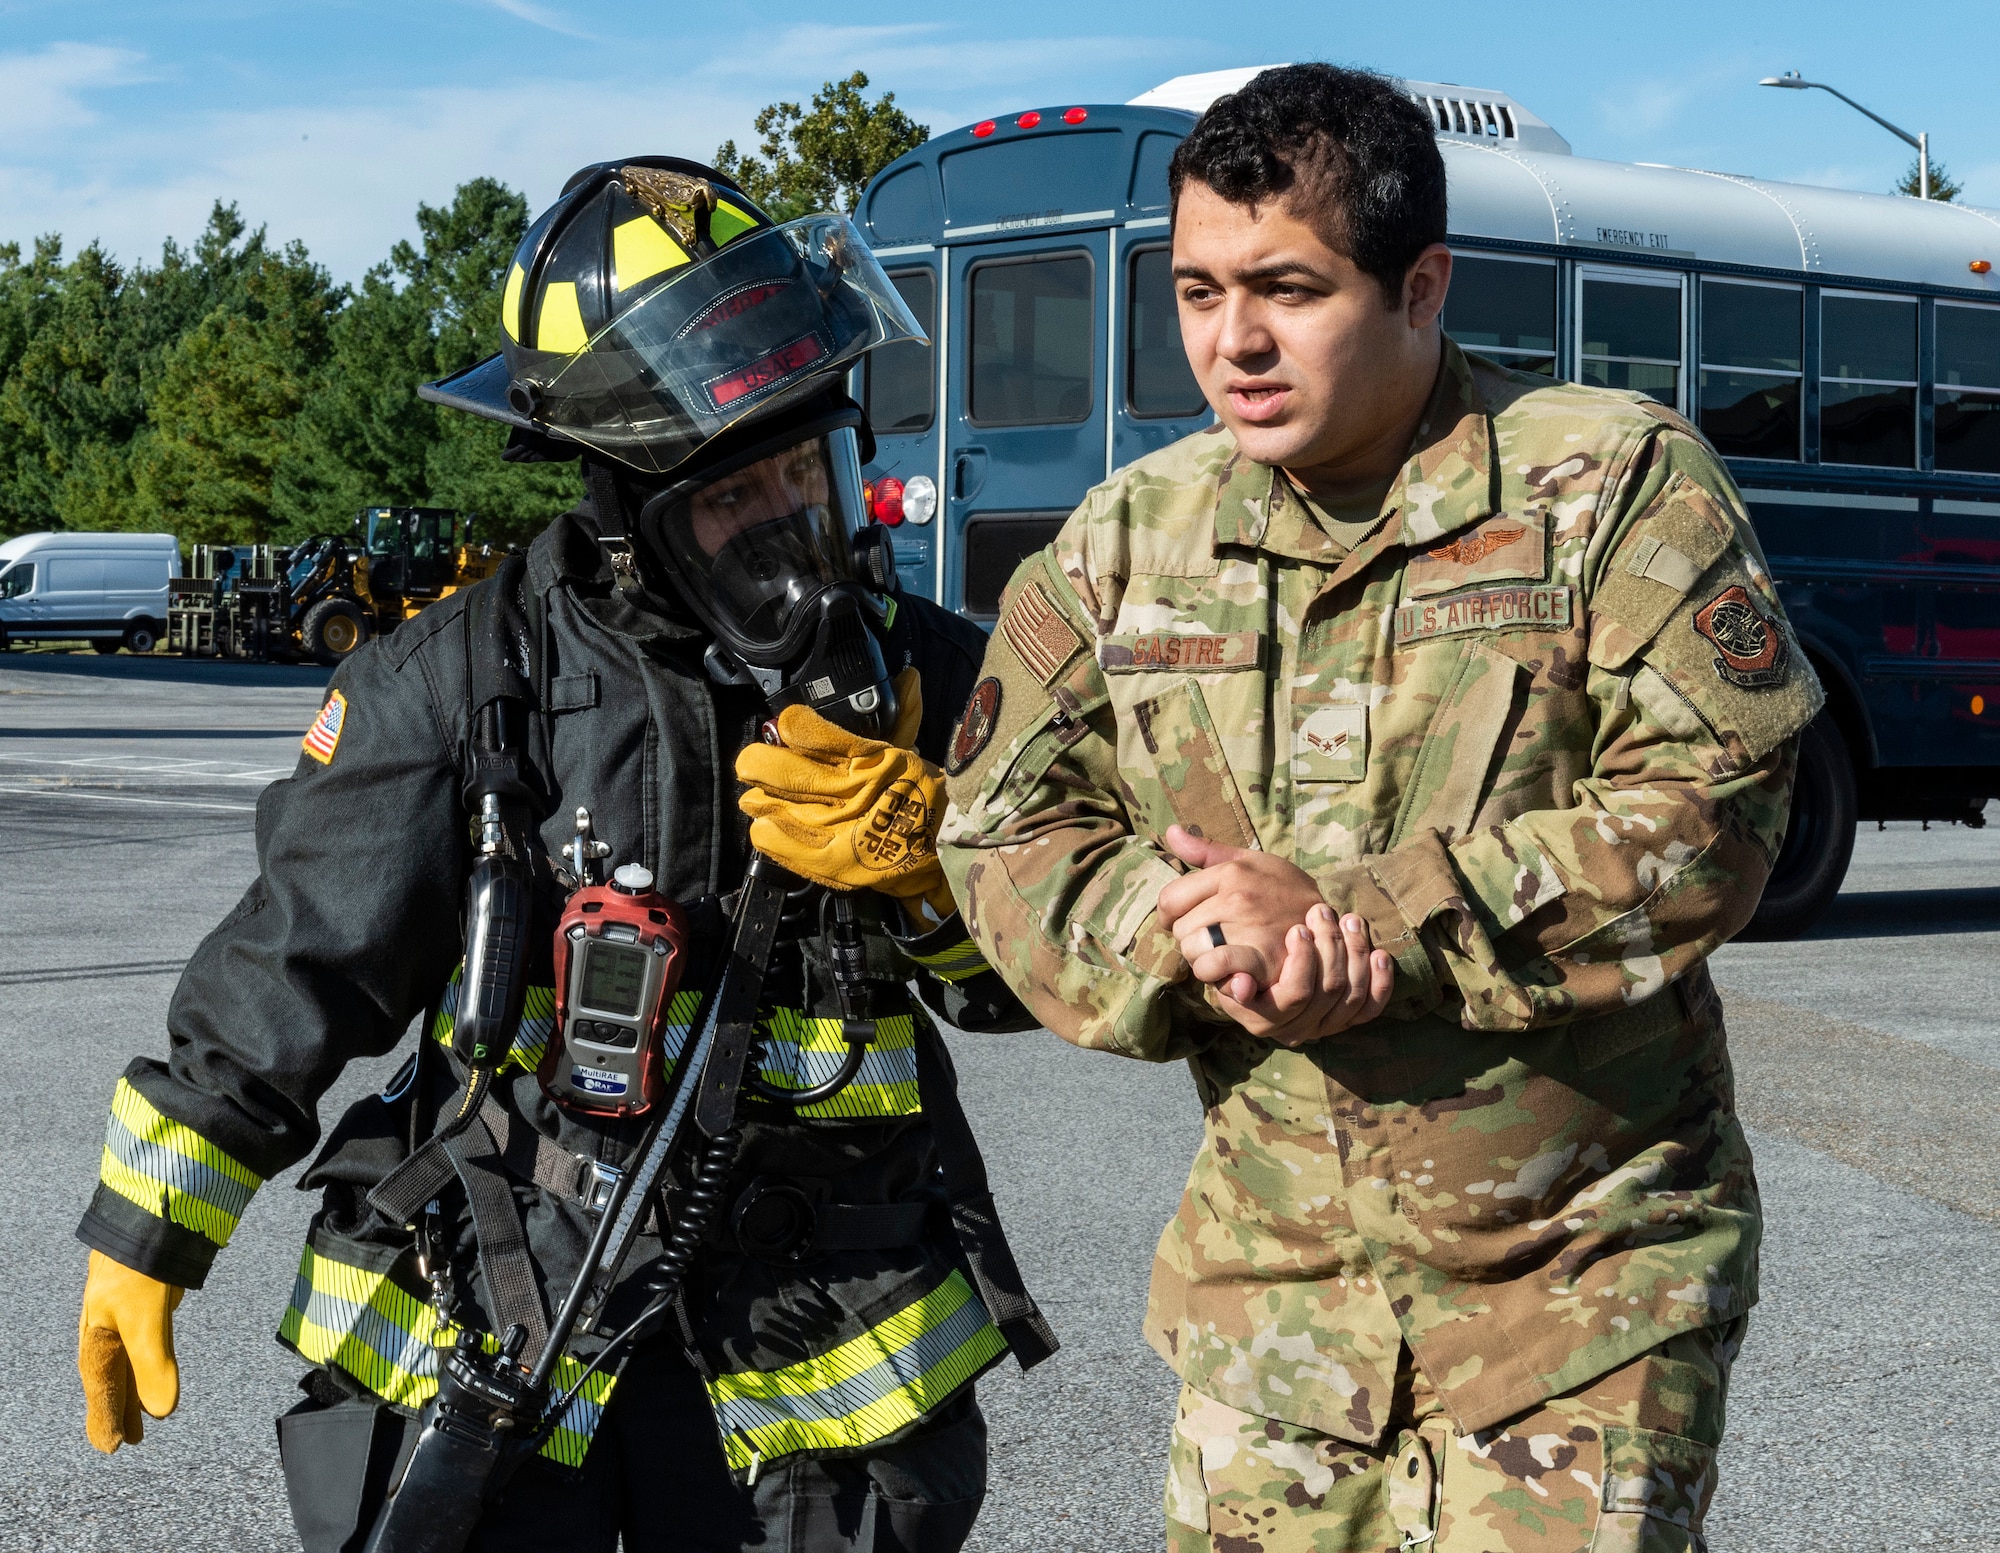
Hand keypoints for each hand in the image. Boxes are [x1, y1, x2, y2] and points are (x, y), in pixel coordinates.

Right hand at [78, 1250, 183, 1451]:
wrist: (146, 1215)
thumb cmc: (137, 1266)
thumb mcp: (145, 1317)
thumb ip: (153, 1363)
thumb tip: (162, 1410)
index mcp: (97, 1338)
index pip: (103, 1388)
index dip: (107, 1417)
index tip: (114, 1447)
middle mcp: (106, 1330)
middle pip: (113, 1379)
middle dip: (119, 1409)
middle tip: (128, 1441)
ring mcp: (123, 1315)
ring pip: (127, 1362)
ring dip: (133, 1389)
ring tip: (142, 1417)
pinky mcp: (143, 1300)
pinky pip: (142, 1342)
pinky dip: (145, 1363)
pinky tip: (151, 1369)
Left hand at [735, 667, 953, 915]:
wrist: (943, 853)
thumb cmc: (923, 797)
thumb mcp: (910, 751)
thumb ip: (904, 713)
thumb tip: (909, 675)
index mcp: (873, 759)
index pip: (812, 732)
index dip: (792, 725)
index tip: (786, 725)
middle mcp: (852, 791)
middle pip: (781, 769)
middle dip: (760, 762)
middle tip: (755, 763)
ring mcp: (837, 829)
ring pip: (770, 804)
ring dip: (762, 797)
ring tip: (762, 794)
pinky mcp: (828, 862)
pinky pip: (775, 840)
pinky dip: (767, 829)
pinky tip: (768, 824)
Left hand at [1157, 825, 1329, 1000]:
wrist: (1328, 921)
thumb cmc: (1283, 889)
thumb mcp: (1250, 860)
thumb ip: (1207, 851)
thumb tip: (1171, 832)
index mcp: (1230, 872)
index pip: (1169, 900)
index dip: (1170, 915)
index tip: (1185, 920)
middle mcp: (1237, 899)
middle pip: (1179, 930)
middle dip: (1189, 938)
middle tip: (1212, 939)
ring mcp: (1250, 929)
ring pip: (1193, 952)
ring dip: (1201, 959)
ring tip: (1221, 954)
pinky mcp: (1263, 960)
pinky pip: (1214, 969)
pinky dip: (1214, 974)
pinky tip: (1228, 971)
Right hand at [1211, 903, 1394, 1045]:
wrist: (1257, 973)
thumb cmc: (1237, 960)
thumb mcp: (1220, 962)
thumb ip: (1224, 967)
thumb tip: (1243, 985)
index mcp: (1264, 1020)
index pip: (1296, 994)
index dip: (1304, 960)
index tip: (1300, 928)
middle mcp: (1296, 1030)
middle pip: (1329, 989)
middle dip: (1330, 944)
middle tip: (1322, 911)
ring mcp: (1323, 1027)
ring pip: (1352, 994)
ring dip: (1355, 951)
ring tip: (1347, 918)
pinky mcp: (1347, 1020)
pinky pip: (1371, 1008)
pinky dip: (1380, 981)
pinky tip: (1379, 954)